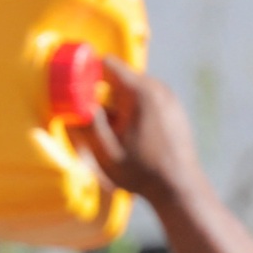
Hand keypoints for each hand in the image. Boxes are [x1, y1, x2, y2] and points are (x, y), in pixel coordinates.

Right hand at [76, 58, 206, 204]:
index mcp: (140, 92)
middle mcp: (158, 88)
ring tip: (114, 130)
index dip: (88, 72)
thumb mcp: (105, 151)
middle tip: (93, 117)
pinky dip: (133, 109)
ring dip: (118, 103)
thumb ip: (87, 123)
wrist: (181, 188)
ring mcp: (169, 98)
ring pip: (133, 88)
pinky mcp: (174, 109)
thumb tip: (72, 103)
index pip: (108, 63)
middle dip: (102, 92)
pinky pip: (146, 98)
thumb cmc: (142, 171)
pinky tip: (131, 134)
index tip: (76, 89)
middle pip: (119, 76)